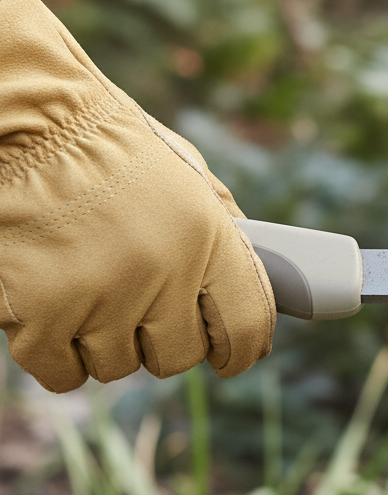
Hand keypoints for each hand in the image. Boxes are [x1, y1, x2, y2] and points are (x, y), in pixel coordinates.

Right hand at [0, 0, 274, 392]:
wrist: (20, 122)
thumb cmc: (103, 146)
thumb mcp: (185, 175)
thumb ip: (223, 230)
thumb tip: (257, 284)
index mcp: (207, 235)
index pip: (246, 325)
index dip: (240, 349)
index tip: (230, 356)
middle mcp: (161, 272)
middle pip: (177, 357)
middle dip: (161, 338)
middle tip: (138, 303)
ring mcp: (100, 297)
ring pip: (117, 365)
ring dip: (104, 339)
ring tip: (87, 286)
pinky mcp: (40, 316)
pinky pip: (63, 372)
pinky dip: (56, 351)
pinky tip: (53, 310)